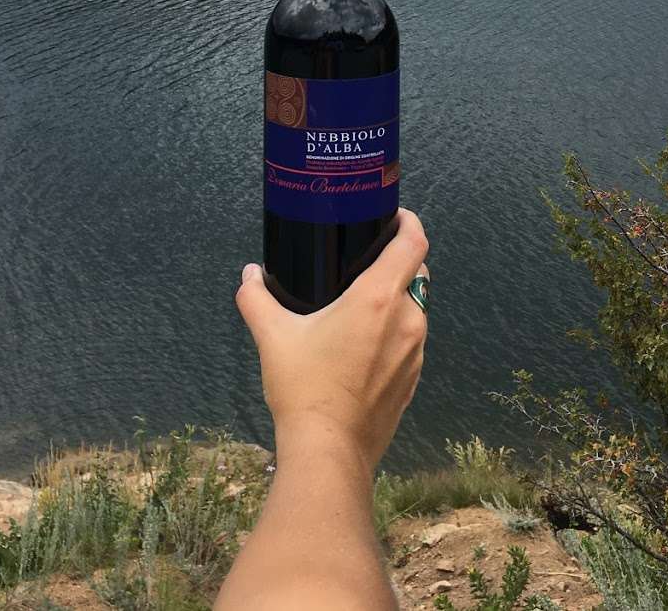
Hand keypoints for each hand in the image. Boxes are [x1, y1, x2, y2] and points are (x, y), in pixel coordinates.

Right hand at [235, 208, 429, 471]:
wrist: (328, 452)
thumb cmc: (304, 387)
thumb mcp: (273, 337)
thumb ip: (257, 298)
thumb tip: (249, 274)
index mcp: (379, 298)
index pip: (414, 243)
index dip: (409, 222)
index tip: (395, 216)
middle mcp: (407, 319)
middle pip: (418, 273)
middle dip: (400, 260)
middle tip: (368, 258)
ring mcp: (416, 352)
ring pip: (417, 309)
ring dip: (397, 299)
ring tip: (362, 304)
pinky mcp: (413, 380)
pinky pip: (412, 341)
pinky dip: (396, 332)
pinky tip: (365, 345)